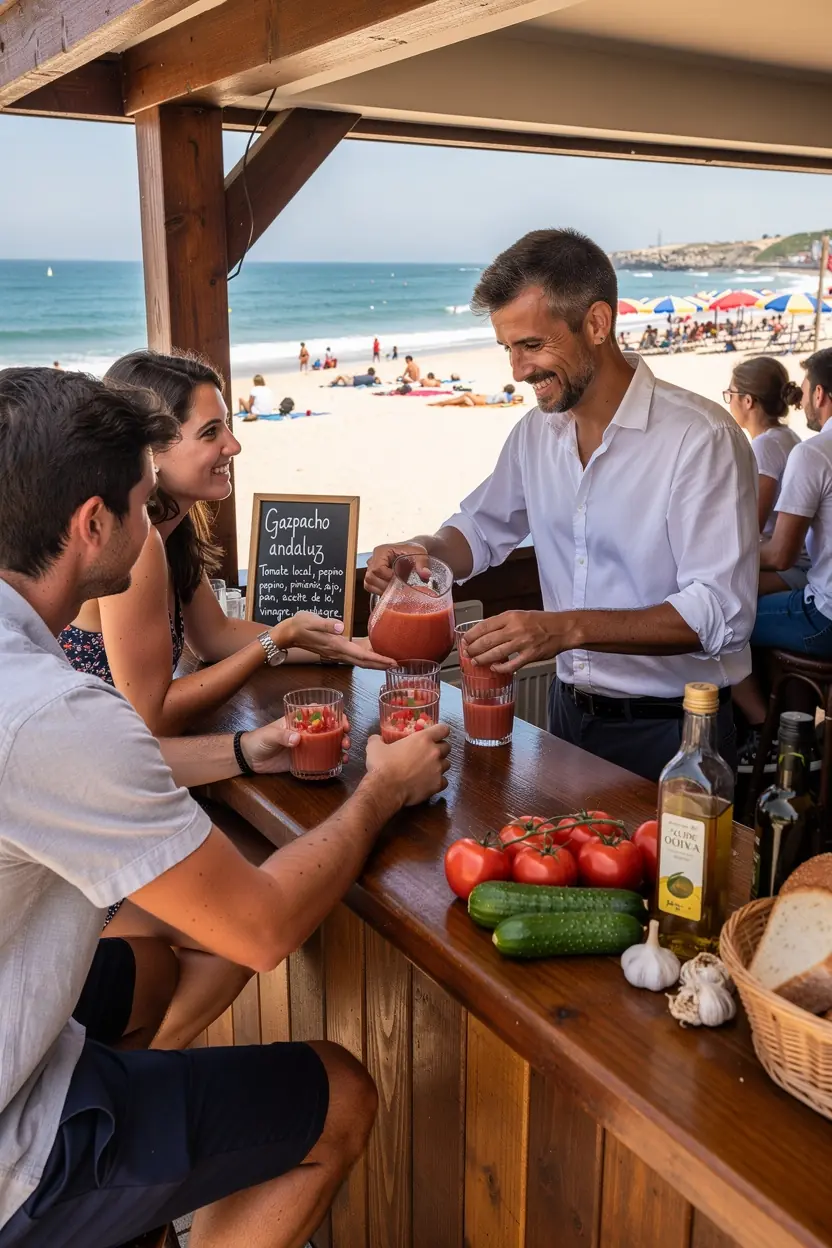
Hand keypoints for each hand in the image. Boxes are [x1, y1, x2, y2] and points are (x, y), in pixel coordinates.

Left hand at [241, 716, 350, 774]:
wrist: (250, 759)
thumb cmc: (259, 740)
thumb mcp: (270, 735)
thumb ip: (282, 736)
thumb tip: (297, 739)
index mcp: (298, 720)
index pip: (320, 712)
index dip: (334, 715)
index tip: (343, 722)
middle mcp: (306, 731)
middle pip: (329, 728)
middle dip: (341, 733)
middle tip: (346, 741)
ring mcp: (307, 745)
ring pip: (329, 743)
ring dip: (340, 746)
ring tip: (345, 753)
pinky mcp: (305, 759)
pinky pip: (322, 758)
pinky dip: (333, 759)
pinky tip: (340, 763)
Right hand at [274, 612, 394, 669]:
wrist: (288, 633)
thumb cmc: (300, 624)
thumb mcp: (312, 621)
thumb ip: (327, 624)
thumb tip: (340, 627)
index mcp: (337, 646)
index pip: (362, 656)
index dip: (379, 660)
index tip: (393, 662)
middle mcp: (339, 652)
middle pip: (365, 662)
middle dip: (382, 665)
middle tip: (398, 664)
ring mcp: (337, 652)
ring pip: (361, 661)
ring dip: (376, 662)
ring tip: (390, 661)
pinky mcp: (336, 649)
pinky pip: (355, 655)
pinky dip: (367, 656)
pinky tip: (374, 651)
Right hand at [363, 542, 430, 595]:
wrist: (412, 552)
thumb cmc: (413, 550)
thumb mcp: (420, 553)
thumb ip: (422, 562)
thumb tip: (425, 575)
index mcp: (381, 551)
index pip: (378, 569)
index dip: (388, 578)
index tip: (400, 581)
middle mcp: (373, 559)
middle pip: (370, 578)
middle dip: (385, 586)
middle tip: (399, 588)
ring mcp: (371, 568)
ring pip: (368, 584)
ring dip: (381, 590)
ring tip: (395, 589)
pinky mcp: (373, 576)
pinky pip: (370, 587)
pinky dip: (379, 591)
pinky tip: (391, 590)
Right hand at [365, 722, 450, 805]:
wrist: (386, 788)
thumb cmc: (382, 765)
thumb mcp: (375, 747)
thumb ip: (378, 739)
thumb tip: (376, 738)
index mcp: (423, 739)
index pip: (443, 729)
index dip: (440, 731)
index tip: (436, 734)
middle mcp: (434, 752)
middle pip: (447, 747)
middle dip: (440, 749)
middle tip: (429, 753)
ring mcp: (438, 769)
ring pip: (447, 764)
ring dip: (440, 765)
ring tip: (429, 769)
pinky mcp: (438, 785)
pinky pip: (444, 781)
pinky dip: (438, 782)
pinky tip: (429, 783)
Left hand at [464, 610, 579, 674]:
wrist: (563, 629)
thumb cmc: (541, 622)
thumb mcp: (520, 615)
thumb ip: (503, 623)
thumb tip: (484, 633)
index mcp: (511, 617)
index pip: (484, 625)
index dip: (471, 635)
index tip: (464, 640)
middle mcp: (515, 629)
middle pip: (487, 641)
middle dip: (473, 649)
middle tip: (466, 653)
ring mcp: (523, 643)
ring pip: (496, 653)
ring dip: (482, 659)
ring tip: (475, 662)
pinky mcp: (530, 656)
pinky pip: (511, 665)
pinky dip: (501, 668)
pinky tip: (494, 668)